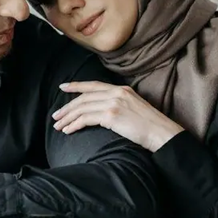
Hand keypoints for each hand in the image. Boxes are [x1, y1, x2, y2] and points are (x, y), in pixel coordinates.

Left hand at [53, 81, 184, 151]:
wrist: (161, 133)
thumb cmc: (150, 126)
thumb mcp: (135, 108)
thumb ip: (120, 105)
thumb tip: (104, 112)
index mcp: (122, 89)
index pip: (94, 85)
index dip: (76, 86)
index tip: (63, 87)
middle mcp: (116, 93)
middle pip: (84, 97)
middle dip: (67, 107)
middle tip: (56, 116)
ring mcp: (114, 103)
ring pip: (82, 108)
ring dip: (68, 117)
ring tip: (58, 126)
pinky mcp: (111, 115)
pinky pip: (86, 118)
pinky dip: (74, 125)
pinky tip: (68, 131)